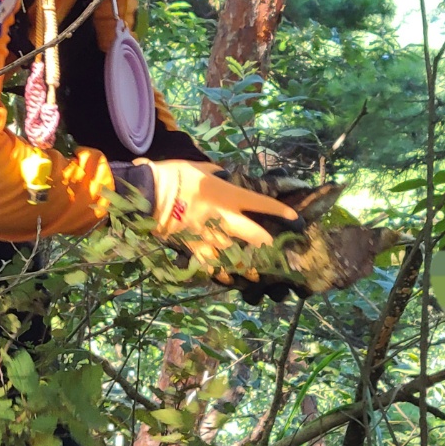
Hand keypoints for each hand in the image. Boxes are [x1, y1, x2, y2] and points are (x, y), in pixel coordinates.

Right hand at [137, 159, 304, 270]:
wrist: (151, 194)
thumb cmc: (173, 175)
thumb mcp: (197, 167)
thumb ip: (213, 172)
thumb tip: (221, 172)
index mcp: (228, 195)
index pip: (261, 204)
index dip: (280, 211)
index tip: (294, 217)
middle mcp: (224, 217)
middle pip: (253, 234)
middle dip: (265, 243)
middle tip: (272, 248)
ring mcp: (210, 234)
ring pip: (235, 253)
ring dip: (246, 263)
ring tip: (256, 272)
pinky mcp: (194, 246)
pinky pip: (211, 263)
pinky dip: (220, 271)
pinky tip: (228, 278)